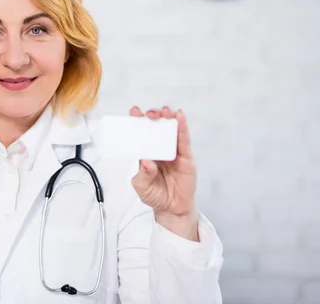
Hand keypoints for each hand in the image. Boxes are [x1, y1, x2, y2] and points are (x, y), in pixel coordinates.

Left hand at [129, 106, 198, 240]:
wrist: (171, 209)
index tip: (134, 111)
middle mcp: (160, 149)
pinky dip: (182, 127)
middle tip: (148, 114)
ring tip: (164, 111)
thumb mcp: (142, 187)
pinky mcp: (186, 157)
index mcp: (146, 153)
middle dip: (153, 117)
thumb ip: (143, 175)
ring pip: (171, 130)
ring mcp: (174, 152)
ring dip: (168, 117)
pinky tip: (180, 117)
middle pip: (157, 128)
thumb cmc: (155, 195)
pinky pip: (184, 140)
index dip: (138, 121)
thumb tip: (147, 162)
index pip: (141, 134)